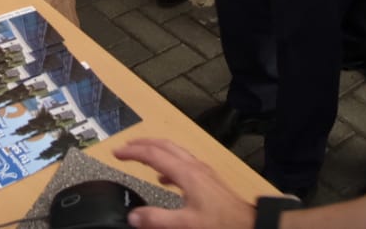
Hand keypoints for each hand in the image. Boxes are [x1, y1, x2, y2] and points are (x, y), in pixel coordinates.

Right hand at [114, 138, 253, 228]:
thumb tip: (133, 216)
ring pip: (175, 151)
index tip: (116, 152)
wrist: (249, 224)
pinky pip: (183, 163)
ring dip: (155, 150)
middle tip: (125, 147)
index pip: (153, 154)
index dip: (132, 151)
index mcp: (186, 173)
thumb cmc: (220, 224)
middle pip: (164, 146)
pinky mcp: (208, 180)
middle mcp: (194, 167)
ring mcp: (203, 171)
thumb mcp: (186, 225)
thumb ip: (157, 220)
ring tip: (141, 156)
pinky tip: (165, 178)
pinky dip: (168, 163)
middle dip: (143, 143)